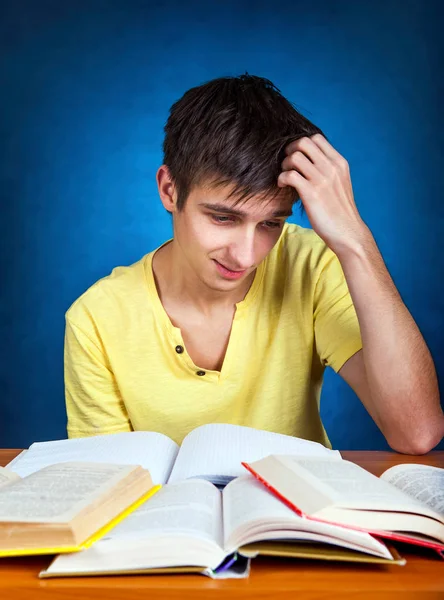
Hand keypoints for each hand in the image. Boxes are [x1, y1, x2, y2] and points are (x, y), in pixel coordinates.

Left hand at [278, 134, 368, 254]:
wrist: (348, 232)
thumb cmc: (340, 211)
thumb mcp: (340, 183)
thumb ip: (328, 169)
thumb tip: (308, 160)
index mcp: (339, 163)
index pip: (316, 138)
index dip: (300, 144)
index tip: (295, 156)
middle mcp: (331, 167)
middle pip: (303, 142)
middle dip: (290, 150)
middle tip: (287, 164)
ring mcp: (322, 179)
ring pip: (294, 156)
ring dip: (284, 165)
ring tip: (285, 177)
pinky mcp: (311, 193)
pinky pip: (289, 175)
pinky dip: (282, 178)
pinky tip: (283, 185)